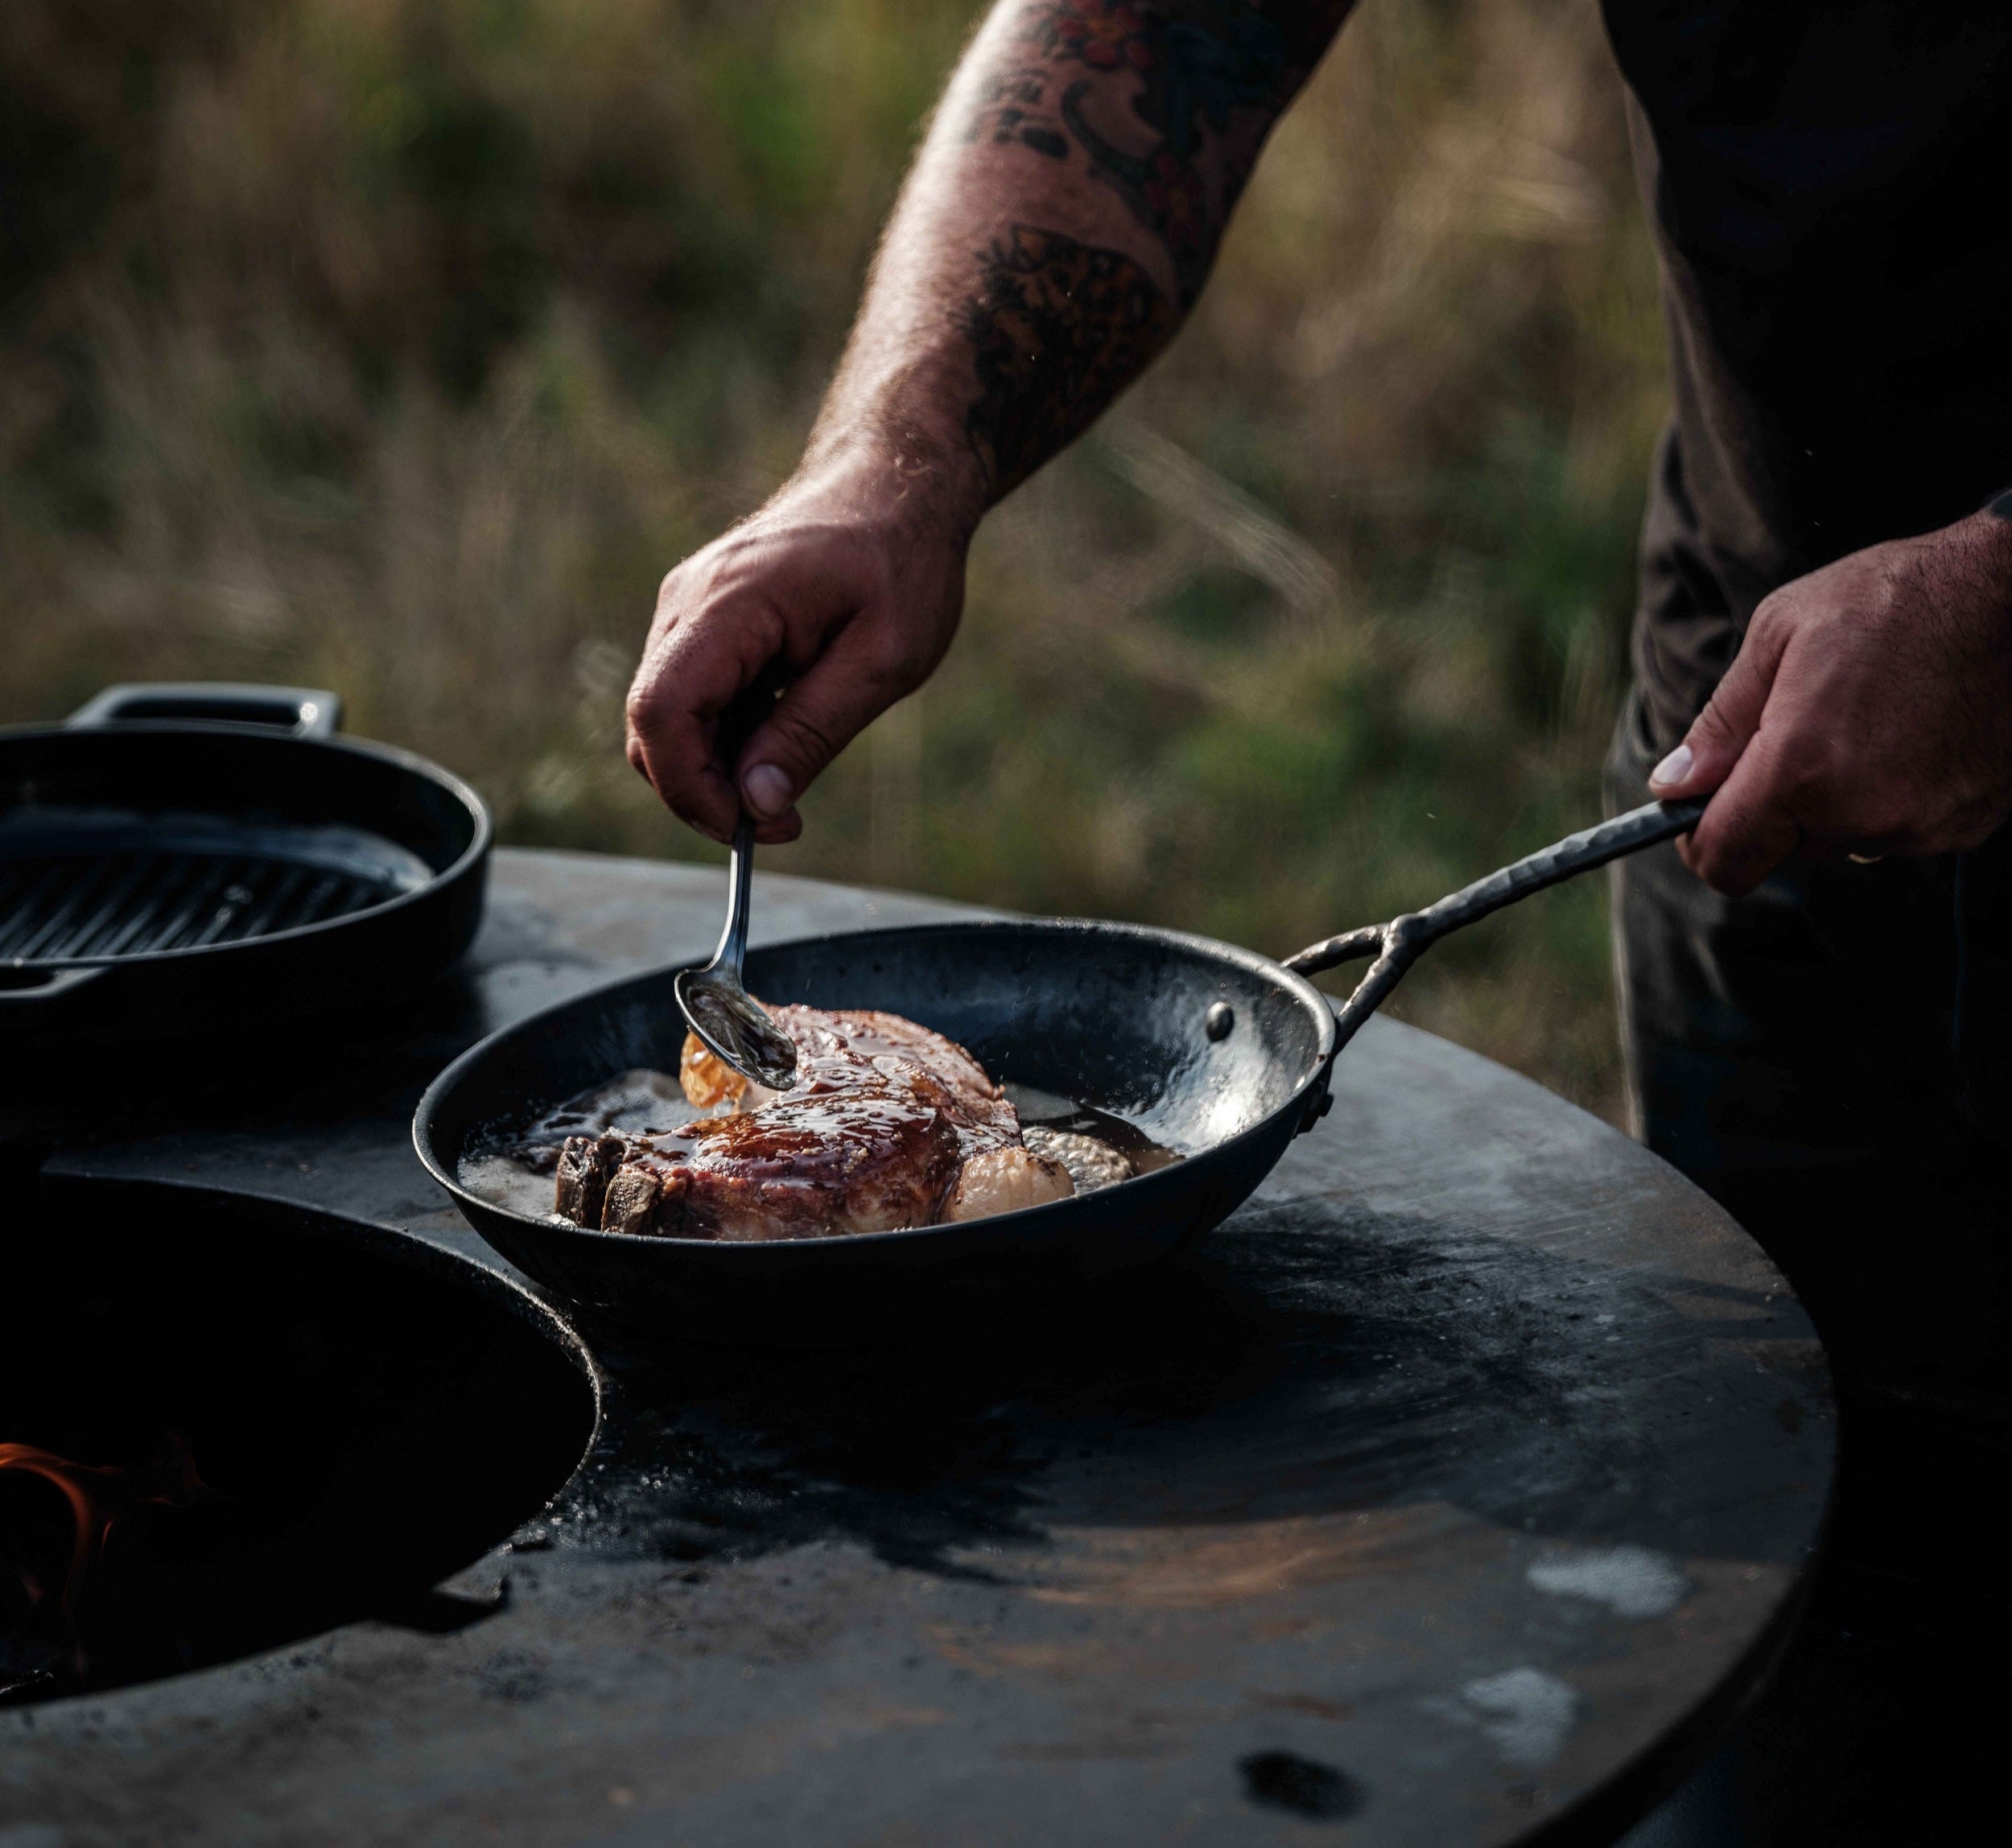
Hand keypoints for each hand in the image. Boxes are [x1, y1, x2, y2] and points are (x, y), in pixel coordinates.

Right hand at [625, 447, 972, 843]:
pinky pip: (691, 697)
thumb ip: (813, 733)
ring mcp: (688, 609)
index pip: (661, 710)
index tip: (749, 827)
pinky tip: (782, 739)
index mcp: (729, 603)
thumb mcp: (882, 661)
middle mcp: (688, 603)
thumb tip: (755, 805)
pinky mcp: (702, 622)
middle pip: (651, 725)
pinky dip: (725, 737)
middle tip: (782, 821)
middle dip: (703, 790)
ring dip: (717, 768)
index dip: (691, 785)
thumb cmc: (900, 564)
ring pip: (668, 718)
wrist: (895, 487)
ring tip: (791, 780)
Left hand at [1648, 510, 2011, 894]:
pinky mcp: (1964, 826)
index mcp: (1800, 771)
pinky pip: (1898, 832)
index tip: (1702, 808)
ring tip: (1862, 721)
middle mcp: (1860, 815)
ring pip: (1840, 842)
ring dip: (1834, 802)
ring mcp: (1920, 827)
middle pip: (1782, 851)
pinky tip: (1909, 735)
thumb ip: (1720, 724)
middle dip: (1773, 807)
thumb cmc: (1894, 599)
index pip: (1724, 861)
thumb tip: (1672, 786)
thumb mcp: (1778, 634)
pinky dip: (1889, 798)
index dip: (1702, 840)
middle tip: (1799, 730)